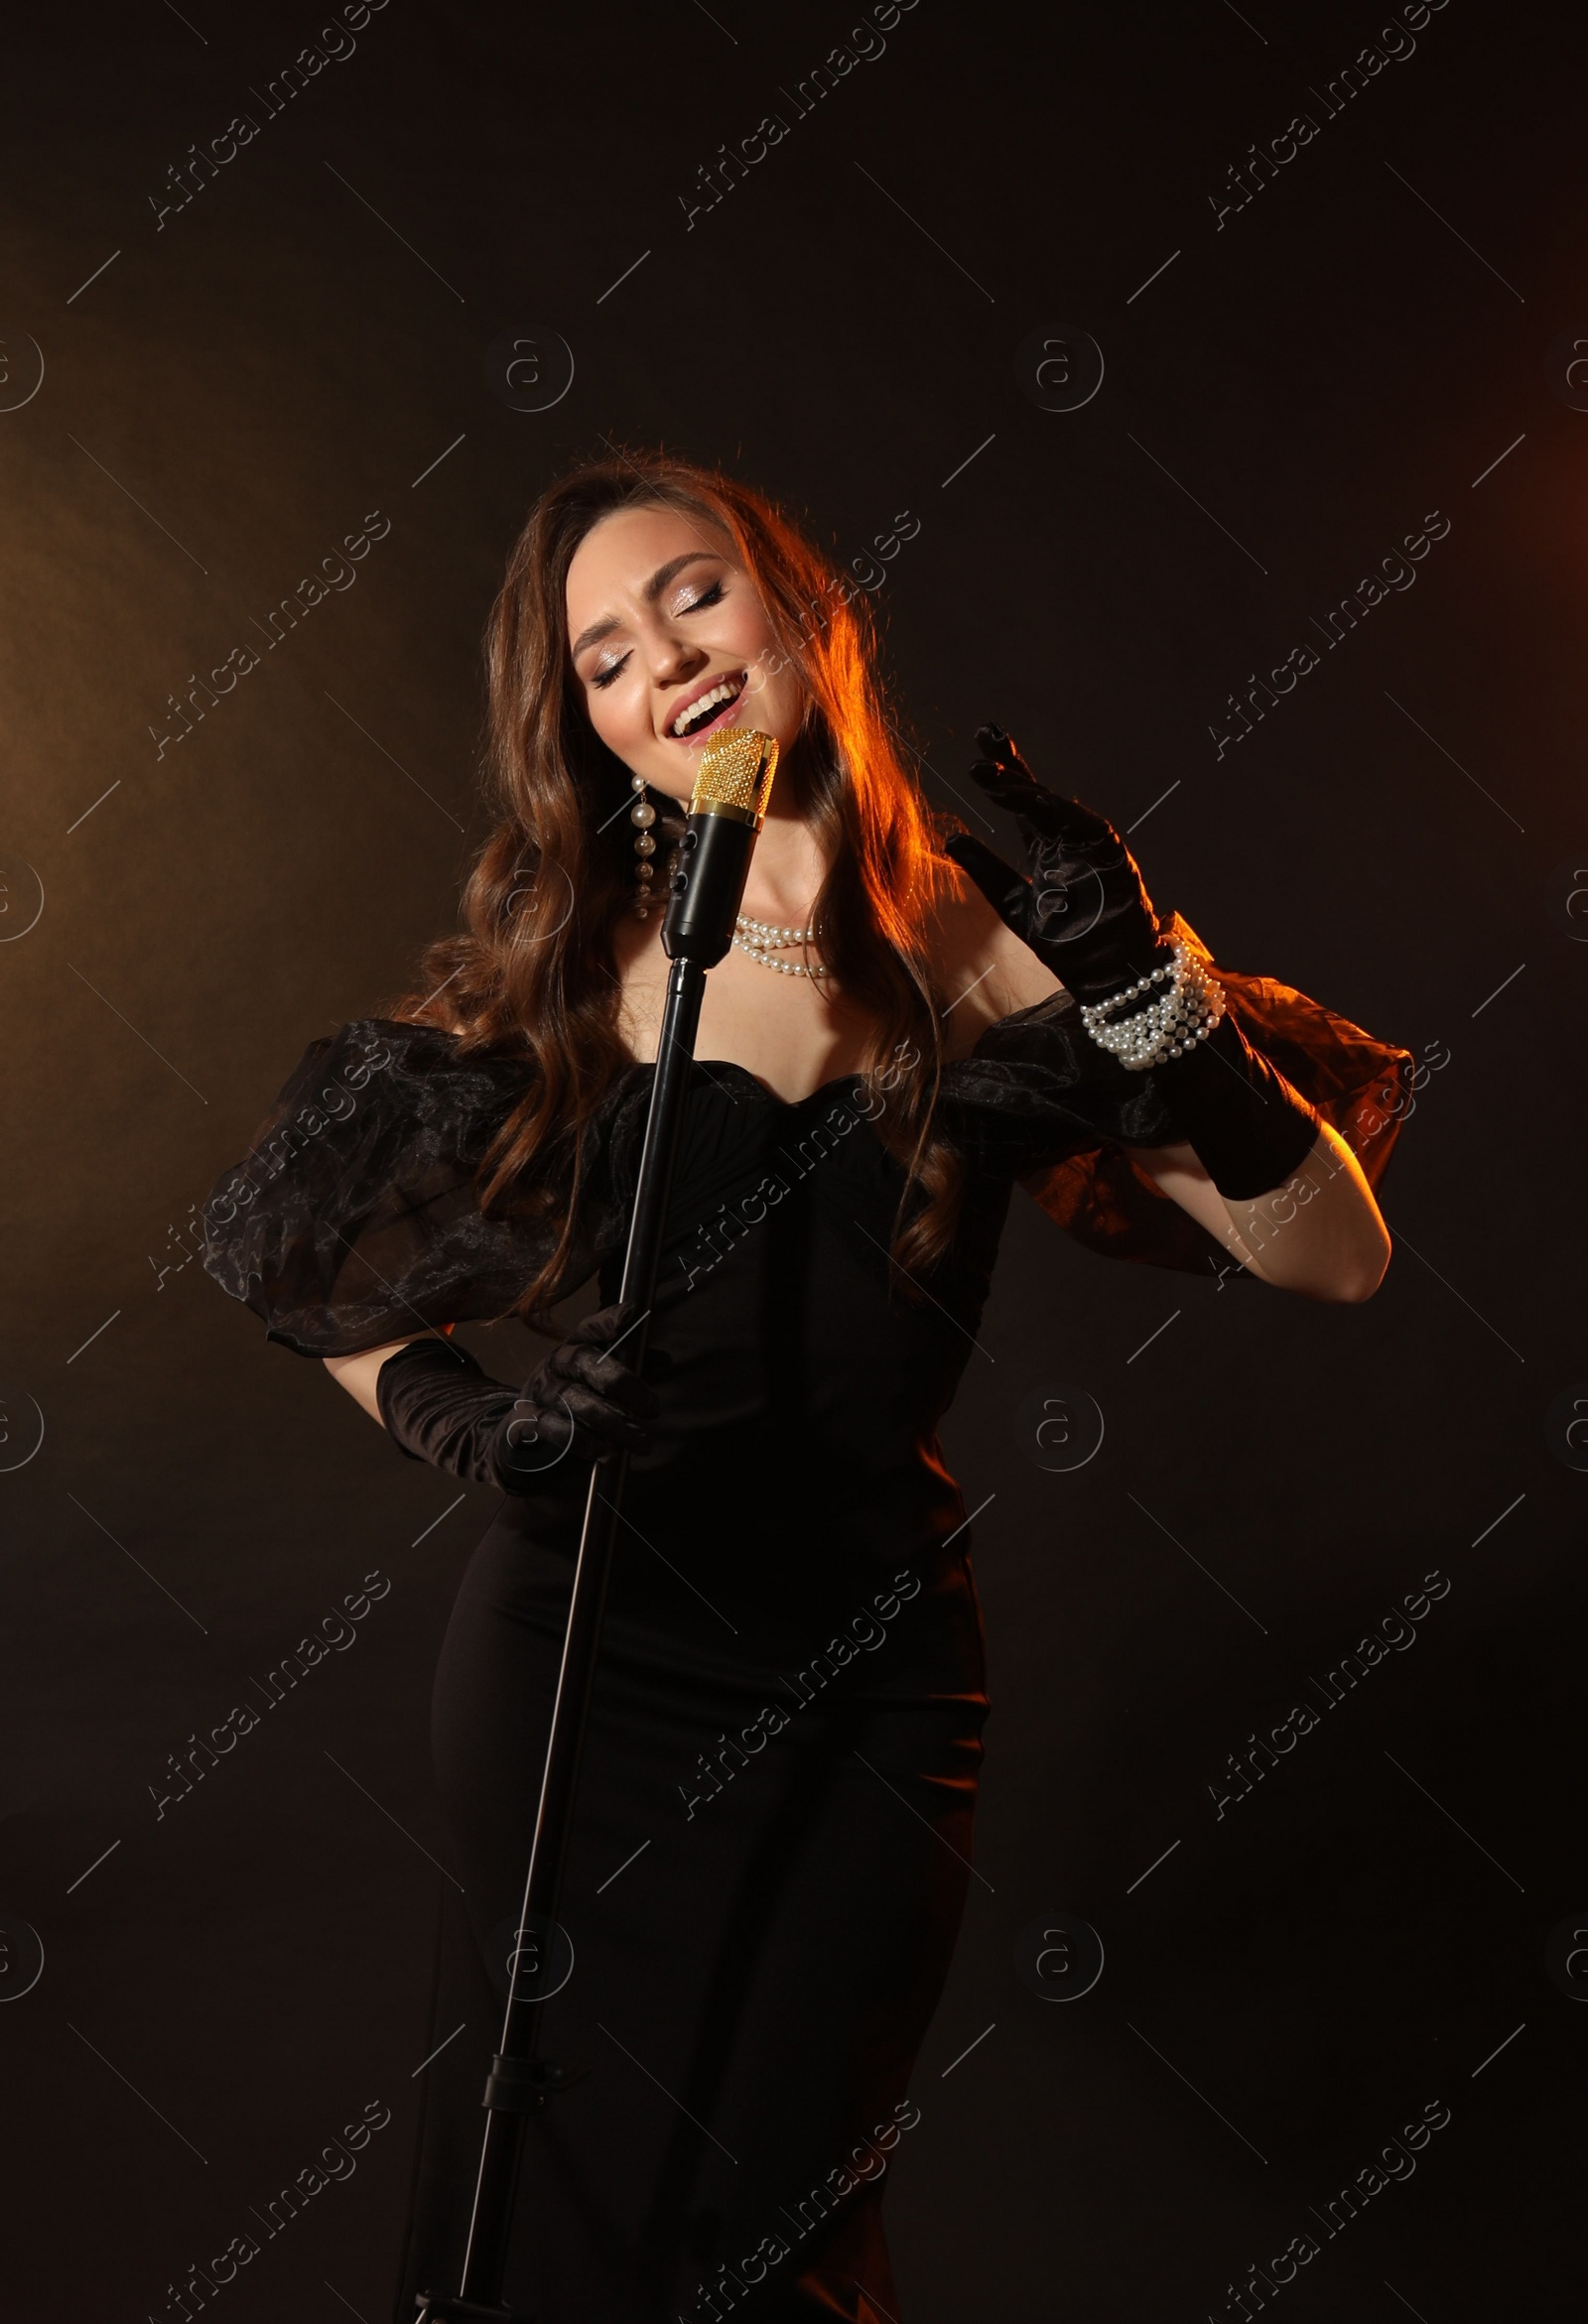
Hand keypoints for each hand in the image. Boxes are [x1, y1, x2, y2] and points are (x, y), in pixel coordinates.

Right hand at [501, 1298, 658, 1471]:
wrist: (523, 1426)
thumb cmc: (574, 1396)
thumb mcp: (599, 1378)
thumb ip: (632, 1368)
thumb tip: (665, 1360)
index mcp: (574, 1346)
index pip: (589, 1327)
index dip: (608, 1319)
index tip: (631, 1314)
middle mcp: (554, 1363)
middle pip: (584, 1361)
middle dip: (622, 1383)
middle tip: (652, 1409)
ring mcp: (538, 1390)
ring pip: (574, 1401)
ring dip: (611, 1423)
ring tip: (641, 1442)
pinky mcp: (525, 1419)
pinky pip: (553, 1428)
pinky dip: (582, 1442)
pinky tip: (606, 1454)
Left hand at [946, 723, 1173, 1003]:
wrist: (1108, 974)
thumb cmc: (1067, 944)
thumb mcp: (1013, 906)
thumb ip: (986, 871)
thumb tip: (951, 836)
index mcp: (1045, 849)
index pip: (1019, 804)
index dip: (1000, 777)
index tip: (976, 754)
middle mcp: (1066, 839)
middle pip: (1036, 793)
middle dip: (1012, 765)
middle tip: (984, 735)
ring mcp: (1088, 844)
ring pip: (1053, 807)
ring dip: (1024, 789)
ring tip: (992, 773)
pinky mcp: (1110, 853)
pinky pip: (1081, 825)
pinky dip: (1056, 811)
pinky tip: (1030, 796)